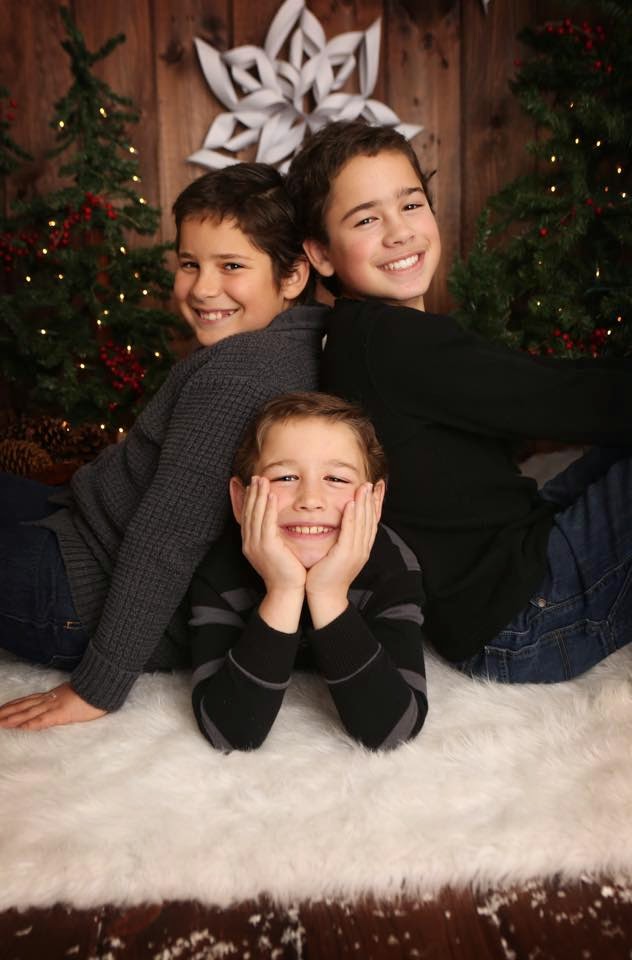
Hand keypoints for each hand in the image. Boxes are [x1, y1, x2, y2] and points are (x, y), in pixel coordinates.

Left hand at [0, 682, 106, 730]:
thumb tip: (64, 701)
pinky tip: (20, 727)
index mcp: (54, 695)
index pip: (29, 700)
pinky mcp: (61, 714)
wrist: (104, 686)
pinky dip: (31, 723)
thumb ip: (67, 697)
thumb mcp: (77, 693)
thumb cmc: (94, 692)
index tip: (2, 708)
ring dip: (12, 718)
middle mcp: (50, 699)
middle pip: (24, 705)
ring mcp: (54, 706)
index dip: (15, 704)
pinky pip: (43, 720)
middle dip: (7, 711)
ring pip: (28, 712)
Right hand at [241, 476, 305, 592]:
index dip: (250, 499)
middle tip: (256, 477)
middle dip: (252, 493)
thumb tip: (276, 524)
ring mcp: (256, 545)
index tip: (254, 485)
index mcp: (250, 544)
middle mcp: (249, 543)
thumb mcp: (277, 551)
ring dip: (259, 495)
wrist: (286, 591)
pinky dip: (268, 507)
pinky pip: (266, 522)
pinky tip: (271, 495)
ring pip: (256, 514)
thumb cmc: (286, 572)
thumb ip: (274, 536)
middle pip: (248, 512)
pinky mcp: (267, 546)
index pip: (247, 516)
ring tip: (262, 480)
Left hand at [306, 483, 377, 626]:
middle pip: (371, 520)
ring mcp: (357, 552)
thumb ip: (342, 537)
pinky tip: (352, 503)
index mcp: (362, 548)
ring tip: (364, 487)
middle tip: (372, 483)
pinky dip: (353, 516)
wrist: (324, 595)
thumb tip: (341, 523)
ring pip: (364, 523)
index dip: (376, 505)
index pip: (372, 522)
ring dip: (364, 503)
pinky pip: (351, 532)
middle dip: (373, 500)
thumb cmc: (326, 574)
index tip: (376, 489)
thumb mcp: (337, 553)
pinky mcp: (346, 554)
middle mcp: (363, 548)